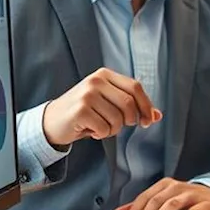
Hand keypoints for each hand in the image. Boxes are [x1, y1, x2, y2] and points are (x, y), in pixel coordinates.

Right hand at [42, 67, 161, 145]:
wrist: (51, 121)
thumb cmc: (84, 112)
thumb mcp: (108, 104)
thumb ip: (132, 107)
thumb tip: (158, 115)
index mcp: (105, 75)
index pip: (135, 87)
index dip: (146, 106)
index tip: (148, 121)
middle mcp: (96, 80)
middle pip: (129, 104)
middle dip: (130, 120)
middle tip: (119, 126)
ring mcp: (87, 94)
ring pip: (118, 119)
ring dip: (113, 130)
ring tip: (100, 127)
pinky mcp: (80, 110)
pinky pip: (105, 129)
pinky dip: (101, 135)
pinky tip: (90, 130)